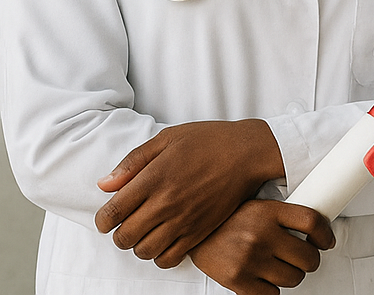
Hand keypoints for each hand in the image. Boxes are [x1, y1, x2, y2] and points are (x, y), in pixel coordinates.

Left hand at [95, 119, 284, 266]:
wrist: (248, 153)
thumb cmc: (209, 141)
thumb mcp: (167, 138)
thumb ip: (133, 162)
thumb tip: (104, 184)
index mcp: (154, 178)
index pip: (112, 213)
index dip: (102, 220)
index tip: (107, 217)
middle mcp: (166, 203)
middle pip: (124, 237)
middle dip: (119, 233)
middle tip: (127, 223)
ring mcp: (184, 220)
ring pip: (144, 251)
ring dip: (138, 245)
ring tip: (146, 232)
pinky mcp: (200, 231)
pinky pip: (169, 259)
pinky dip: (160, 256)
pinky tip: (164, 241)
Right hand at [188, 200, 334, 293]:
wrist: (193, 235)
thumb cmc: (228, 221)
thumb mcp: (259, 207)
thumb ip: (284, 215)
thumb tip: (317, 227)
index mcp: (269, 211)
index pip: (312, 222)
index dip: (326, 235)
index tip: (326, 242)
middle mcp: (261, 234)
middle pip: (308, 257)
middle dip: (309, 260)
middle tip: (302, 258)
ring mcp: (249, 259)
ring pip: (293, 278)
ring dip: (291, 275)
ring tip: (280, 266)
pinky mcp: (237, 280)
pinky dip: (272, 290)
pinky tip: (266, 278)